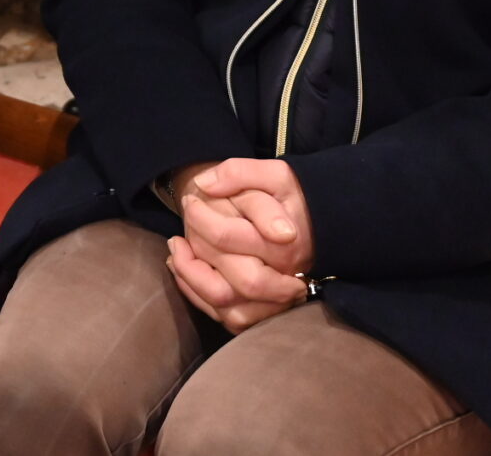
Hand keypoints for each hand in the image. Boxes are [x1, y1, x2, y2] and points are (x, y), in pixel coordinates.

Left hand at [164, 158, 317, 332]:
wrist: (314, 223)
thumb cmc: (290, 196)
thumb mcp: (274, 173)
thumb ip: (239, 173)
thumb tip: (204, 185)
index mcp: (285, 242)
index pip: (228, 237)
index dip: (200, 219)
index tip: (191, 201)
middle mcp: (284, 276)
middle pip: (230, 276)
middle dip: (196, 252)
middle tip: (182, 228)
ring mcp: (275, 298)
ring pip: (226, 304)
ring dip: (191, 278)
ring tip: (177, 250)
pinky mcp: (264, 311)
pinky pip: (229, 317)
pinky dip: (199, 296)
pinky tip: (186, 270)